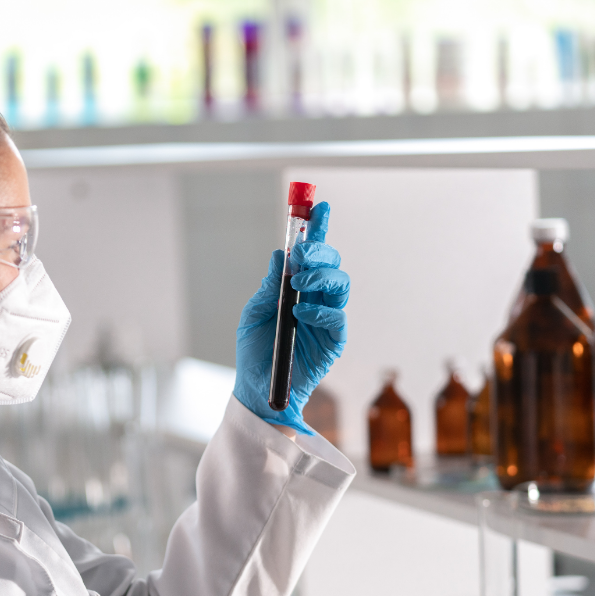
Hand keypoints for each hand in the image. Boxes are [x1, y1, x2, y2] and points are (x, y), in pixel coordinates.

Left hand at [233, 201, 349, 434]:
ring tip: (299, 283)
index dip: (317, 229)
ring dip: (321, 276)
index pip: (312, 254)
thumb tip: (279, 254)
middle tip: (300, 255)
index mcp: (296, 289)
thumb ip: (269, 286)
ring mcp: (327, 318)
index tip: (316, 206)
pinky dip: (320, 309)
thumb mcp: (253, 314)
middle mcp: (316, 299)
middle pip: (332, 262)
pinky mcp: (333, 340)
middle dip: (320, 250)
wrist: (258, 389)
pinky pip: (337, 316)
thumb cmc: (255, 353)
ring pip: (341, 283)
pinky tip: (301, 313)